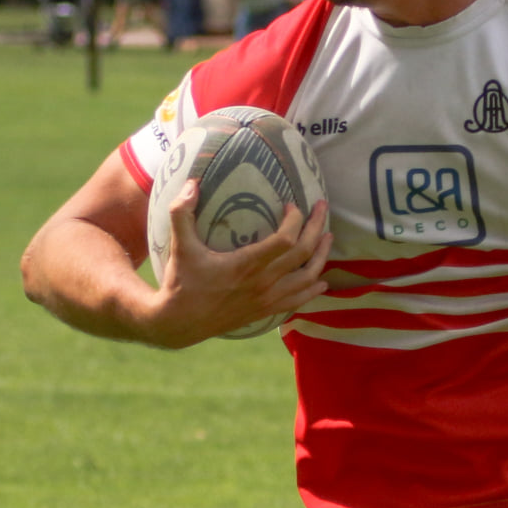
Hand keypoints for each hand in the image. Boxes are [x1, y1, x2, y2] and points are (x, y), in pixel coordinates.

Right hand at [144, 181, 330, 347]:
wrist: (180, 324)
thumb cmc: (181, 282)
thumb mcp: (179, 246)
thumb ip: (181, 212)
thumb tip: (191, 183)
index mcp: (246, 265)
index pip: (285, 240)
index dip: (295, 220)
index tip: (290, 205)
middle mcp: (262, 283)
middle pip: (304, 254)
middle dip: (316, 228)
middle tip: (321, 207)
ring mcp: (267, 300)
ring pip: (308, 278)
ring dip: (322, 257)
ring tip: (328, 238)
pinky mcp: (265, 312)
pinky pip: (299, 301)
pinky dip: (313, 289)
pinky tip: (321, 282)